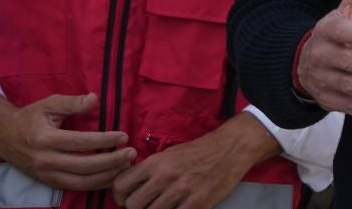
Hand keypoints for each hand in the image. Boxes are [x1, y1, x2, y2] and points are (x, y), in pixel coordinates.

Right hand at [0, 92, 133, 191]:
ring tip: (126, 167)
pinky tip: (111, 178)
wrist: (4, 137)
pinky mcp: (48, 182)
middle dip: (110, 162)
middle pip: (83, 166)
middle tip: (131, 153)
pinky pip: (75, 188)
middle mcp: (45, 160)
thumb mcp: (48, 103)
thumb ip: (72, 102)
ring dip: (106, 177)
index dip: (103, 140)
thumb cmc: (30, 117)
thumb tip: (94, 99)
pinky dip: (95, 185)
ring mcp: (46, 174)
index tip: (123, 136)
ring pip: (80, 182)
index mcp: (45, 139)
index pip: (80, 143)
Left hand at [112, 113, 278, 208]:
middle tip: (146, 204)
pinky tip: (178, 207)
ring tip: (163, 205)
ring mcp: (181, 192)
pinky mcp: (197, 204)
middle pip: (132, 205)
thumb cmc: (198, 151)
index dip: (120, 195)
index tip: (127, 198)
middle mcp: (165, 177)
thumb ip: (149, 171)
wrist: (231, 148)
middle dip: (136, 207)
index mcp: (156, 162)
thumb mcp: (169, 154)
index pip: (120, 185)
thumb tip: (129, 190)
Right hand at [296, 0, 351, 121]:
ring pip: (346, 86)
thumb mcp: (350, 7)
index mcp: (328, 29)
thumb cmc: (339, 30)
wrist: (308, 58)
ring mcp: (323, 79)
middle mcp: (322, 55)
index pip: (341, 32)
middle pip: (345, 62)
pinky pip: (348, 107)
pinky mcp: (328, 99)